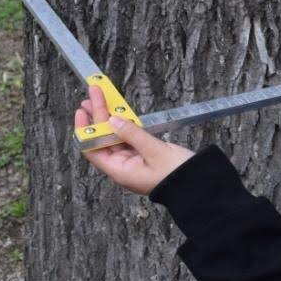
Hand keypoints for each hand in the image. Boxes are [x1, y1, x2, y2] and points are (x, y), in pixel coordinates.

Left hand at [74, 86, 194, 195]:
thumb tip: (113, 120)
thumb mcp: (155, 151)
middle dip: (97, 118)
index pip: (93, 149)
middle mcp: (122, 166)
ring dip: (108, 118)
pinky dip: (123, 124)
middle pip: (103, 139)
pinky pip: (128, 138)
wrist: (197, 184)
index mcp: (120, 171)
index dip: (86, 130)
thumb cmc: (176, 173)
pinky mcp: (143, 155)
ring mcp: (132, 160)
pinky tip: (119, 112)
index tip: (83, 111)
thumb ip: (133, 134)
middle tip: (91, 96)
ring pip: (114, 136)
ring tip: (99, 99)